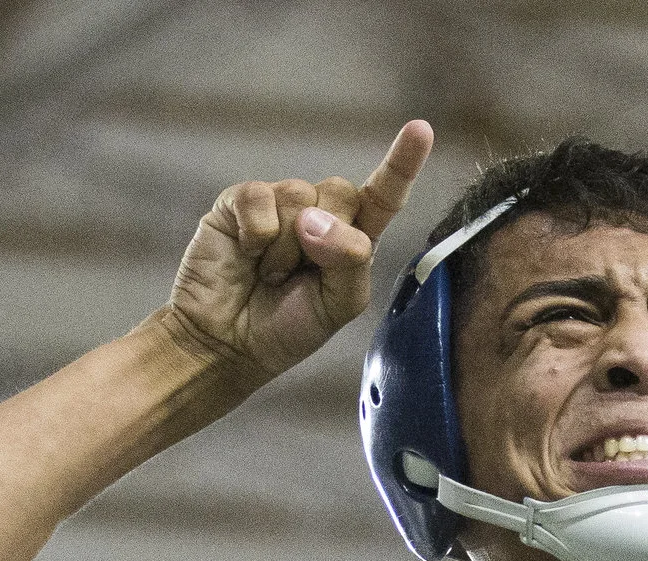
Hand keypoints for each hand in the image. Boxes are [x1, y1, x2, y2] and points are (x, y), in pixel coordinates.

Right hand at [164, 120, 432, 382]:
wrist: (227, 343)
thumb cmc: (287, 327)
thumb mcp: (338, 304)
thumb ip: (349, 261)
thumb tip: (313, 219)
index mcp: (353, 238)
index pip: (383, 196)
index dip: (402, 164)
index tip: (420, 130)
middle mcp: (320, 212)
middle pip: (341, 192)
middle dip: (325, 237)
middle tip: (299, 274)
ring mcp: (280, 202)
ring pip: (298, 196)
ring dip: (284, 248)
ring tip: (269, 274)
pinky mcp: (240, 201)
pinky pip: (258, 198)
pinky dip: (256, 234)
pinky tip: (247, 253)